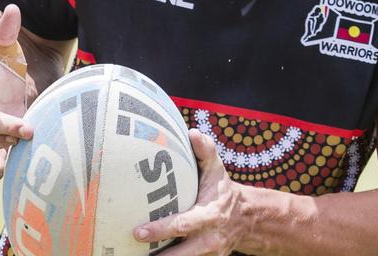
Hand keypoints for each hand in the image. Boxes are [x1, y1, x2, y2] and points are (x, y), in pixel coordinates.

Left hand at [134, 130, 249, 254]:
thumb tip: (192, 133)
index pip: (182, 225)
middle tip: (130, 249)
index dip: (160, 230)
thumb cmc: (223, 191)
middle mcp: (209, 239)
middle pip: (179, 254)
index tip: (137, 232)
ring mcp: (207, 255)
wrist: (247, 219)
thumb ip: (206, 151)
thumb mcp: (218, 171)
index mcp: (210, 216)